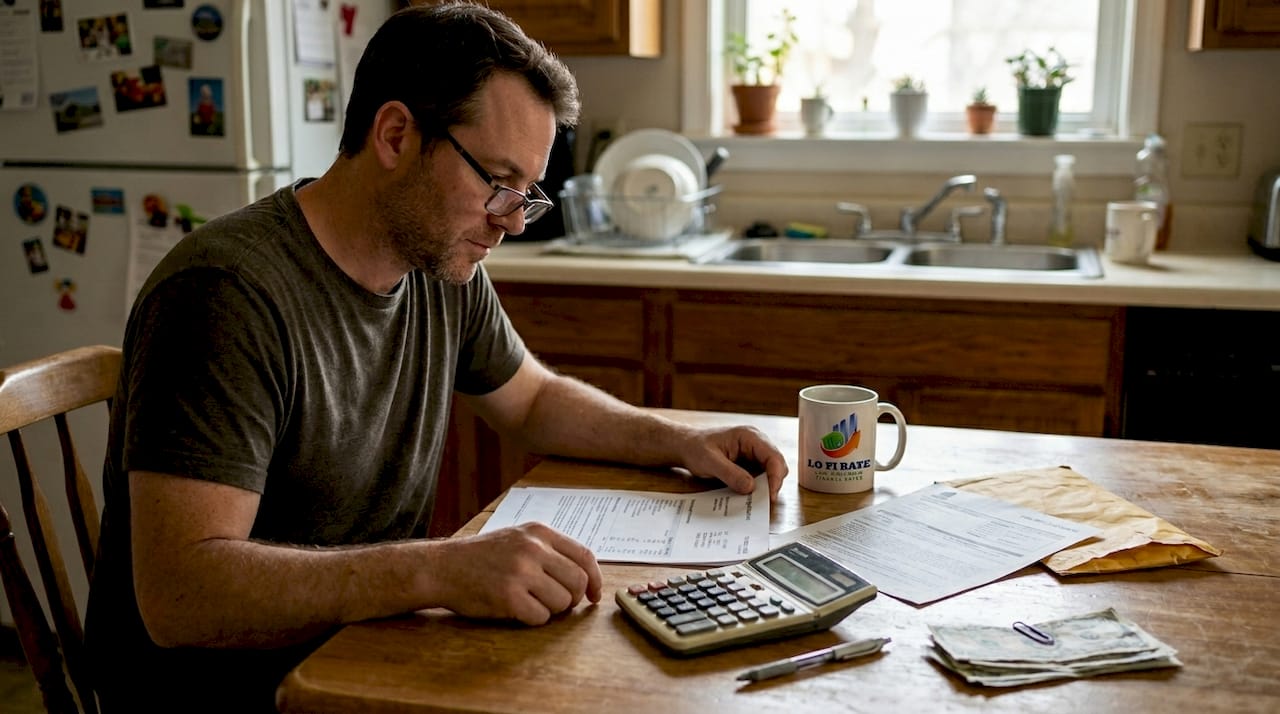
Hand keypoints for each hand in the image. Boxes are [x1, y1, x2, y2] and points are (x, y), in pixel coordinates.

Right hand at [428, 523, 601, 624]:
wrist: (443, 567)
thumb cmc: (482, 556)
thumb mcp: (518, 538)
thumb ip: (550, 551)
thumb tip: (585, 577)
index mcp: (539, 532)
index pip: (584, 556)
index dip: (595, 579)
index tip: (594, 595)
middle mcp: (532, 549)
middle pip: (577, 581)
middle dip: (572, 598)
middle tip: (557, 603)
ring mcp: (520, 572)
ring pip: (562, 602)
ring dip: (552, 610)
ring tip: (531, 602)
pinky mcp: (508, 596)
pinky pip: (541, 617)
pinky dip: (534, 619)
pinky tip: (517, 609)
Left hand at [679, 425, 788, 500]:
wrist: (685, 446)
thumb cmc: (695, 448)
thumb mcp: (710, 462)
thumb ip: (730, 474)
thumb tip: (750, 488)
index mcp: (750, 436)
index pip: (773, 456)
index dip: (776, 477)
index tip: (770, 495)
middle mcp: (756, 443)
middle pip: (777, 465)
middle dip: (773, 483)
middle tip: (764, 501)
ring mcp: (754, 453)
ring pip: (770, 472)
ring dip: (766, 486)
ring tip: (756, 500)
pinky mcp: (749, 463)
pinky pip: (760, 476)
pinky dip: (758, 487)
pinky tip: (749, 496)